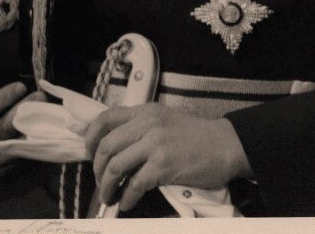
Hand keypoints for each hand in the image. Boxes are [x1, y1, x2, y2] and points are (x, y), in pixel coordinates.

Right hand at [0, 80, 43, 174]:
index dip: (2, 99)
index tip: (20, 86)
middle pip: (3, 128)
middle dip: (24, 110)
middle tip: (40, 95)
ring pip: (14, 145)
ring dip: (33, 128)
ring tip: (47, 110)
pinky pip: (17, 158)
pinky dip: (30, 143)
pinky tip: (42, 129)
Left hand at [85, 103, 251, 211]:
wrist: (225, 145)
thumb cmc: (197, 136)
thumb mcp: (165, 120)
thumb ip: (142, 127)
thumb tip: (116, 147)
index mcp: (146, 111)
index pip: (106, 117)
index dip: (90, 137)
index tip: (89, 153)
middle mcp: (147, 124)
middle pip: (106, 145)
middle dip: (97, 169)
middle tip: (101, 182)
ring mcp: (155, 144)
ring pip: (115, 166)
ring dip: (107, 186)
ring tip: (110, 197)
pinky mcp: (163, 165)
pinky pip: (134, 184)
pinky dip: (127, 198)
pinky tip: (127, 203)